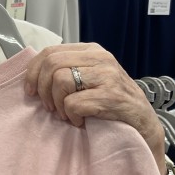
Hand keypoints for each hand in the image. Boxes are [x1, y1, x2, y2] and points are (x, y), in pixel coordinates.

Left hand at [25, 43, 165, 174]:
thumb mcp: (90, 77)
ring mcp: (107, 75)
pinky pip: (73, 103)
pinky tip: (81, 121)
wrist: (143, 123)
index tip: (30, 91)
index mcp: (91, 51)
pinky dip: (71, 116)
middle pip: (52, 64)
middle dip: (43, 89)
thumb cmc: (112, 102)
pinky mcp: (111, 95)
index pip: (50, 52)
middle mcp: (100, 58)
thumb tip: (33, 75)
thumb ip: (68, 70)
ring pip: (61, 81)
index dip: (33, 72)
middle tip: (50, 107)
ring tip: (68, 114)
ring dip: (58, 104)